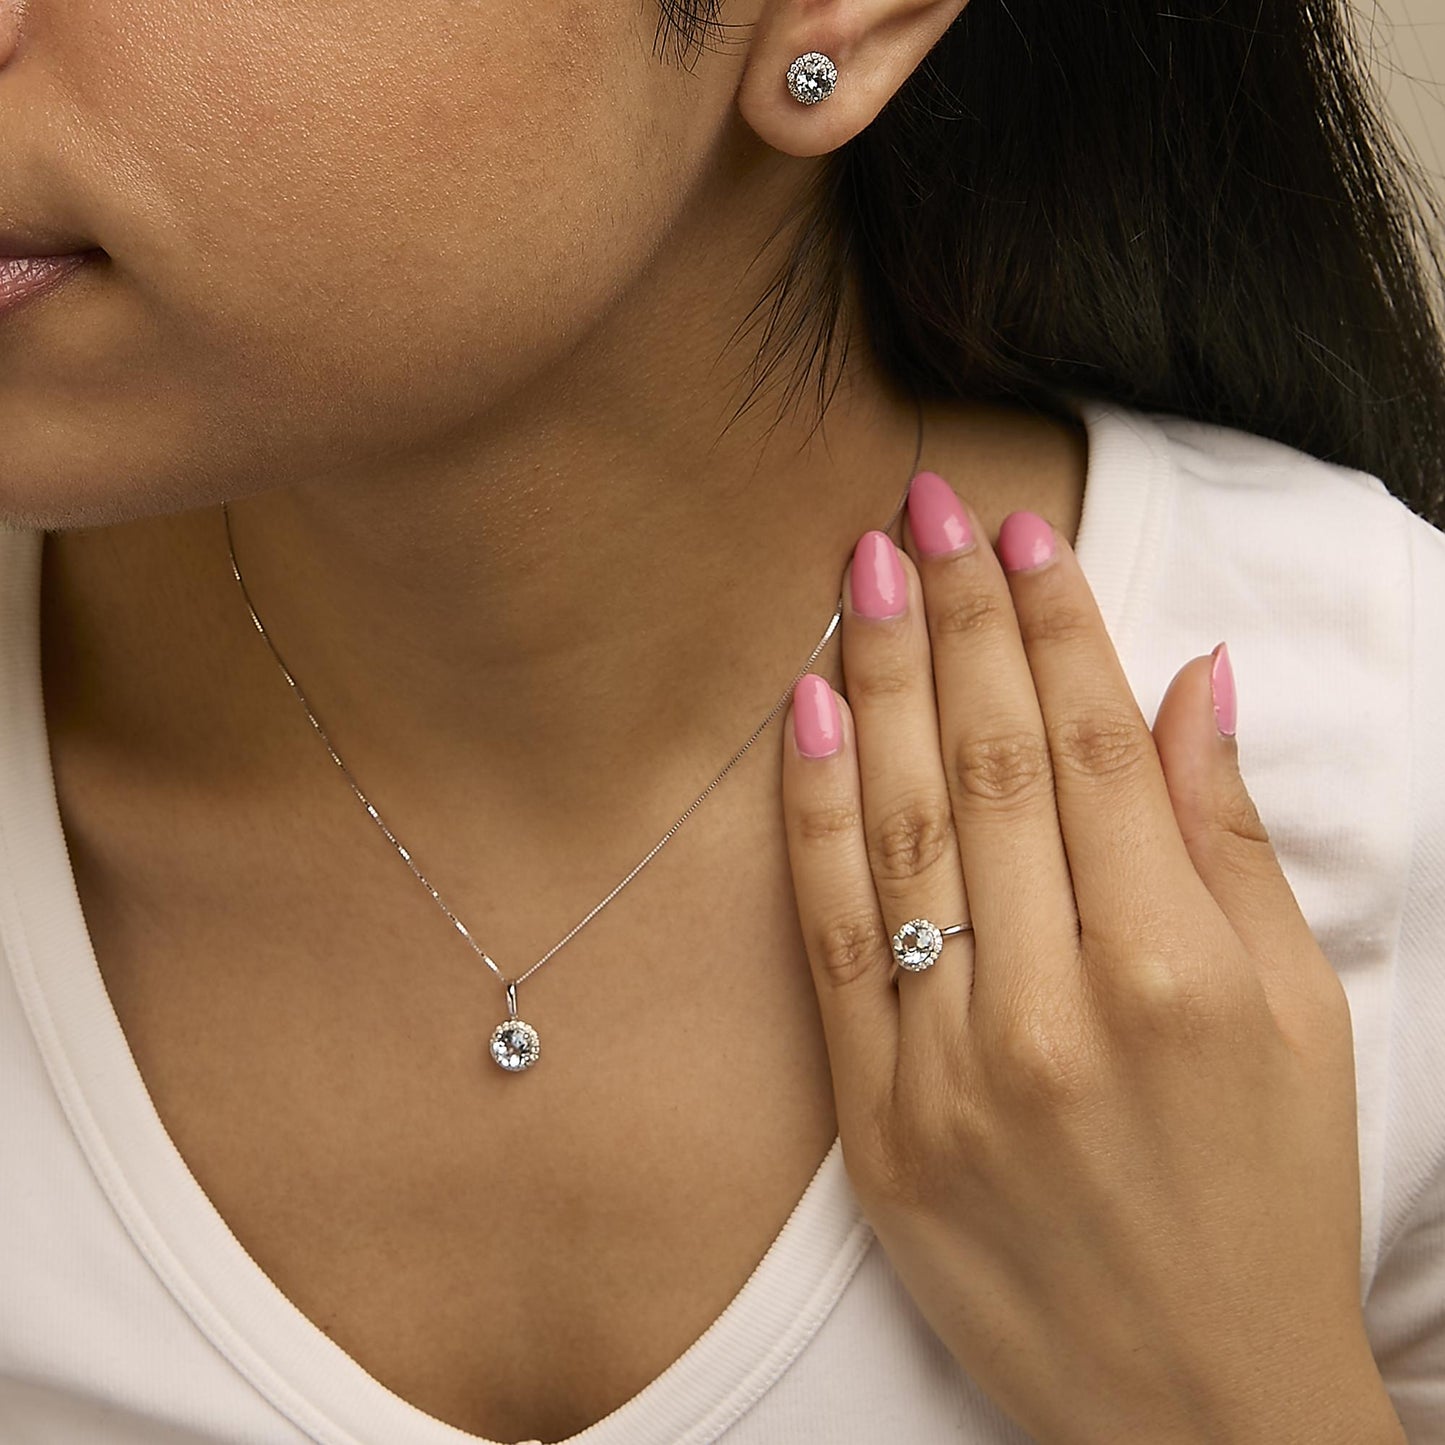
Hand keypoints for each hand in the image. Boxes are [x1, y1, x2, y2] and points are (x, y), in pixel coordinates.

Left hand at [780, 472, 1400, 1444]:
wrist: (1191, 1402)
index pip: (1092, 746)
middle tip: (925, 505)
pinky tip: (810, 705)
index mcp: (1177, 971)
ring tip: (866, 571)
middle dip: (958, 617)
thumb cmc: (1265, 1194)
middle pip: (989, 762)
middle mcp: (1056, 1006)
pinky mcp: (875, 1123)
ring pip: (903, 825)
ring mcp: (950, 1067)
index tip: (1022, 534)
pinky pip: (831, 936)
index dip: (1054, 625)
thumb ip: (1227, 839)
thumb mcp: (1296, 1016)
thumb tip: (1190, 680)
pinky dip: (815, 812)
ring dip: (882, 679)